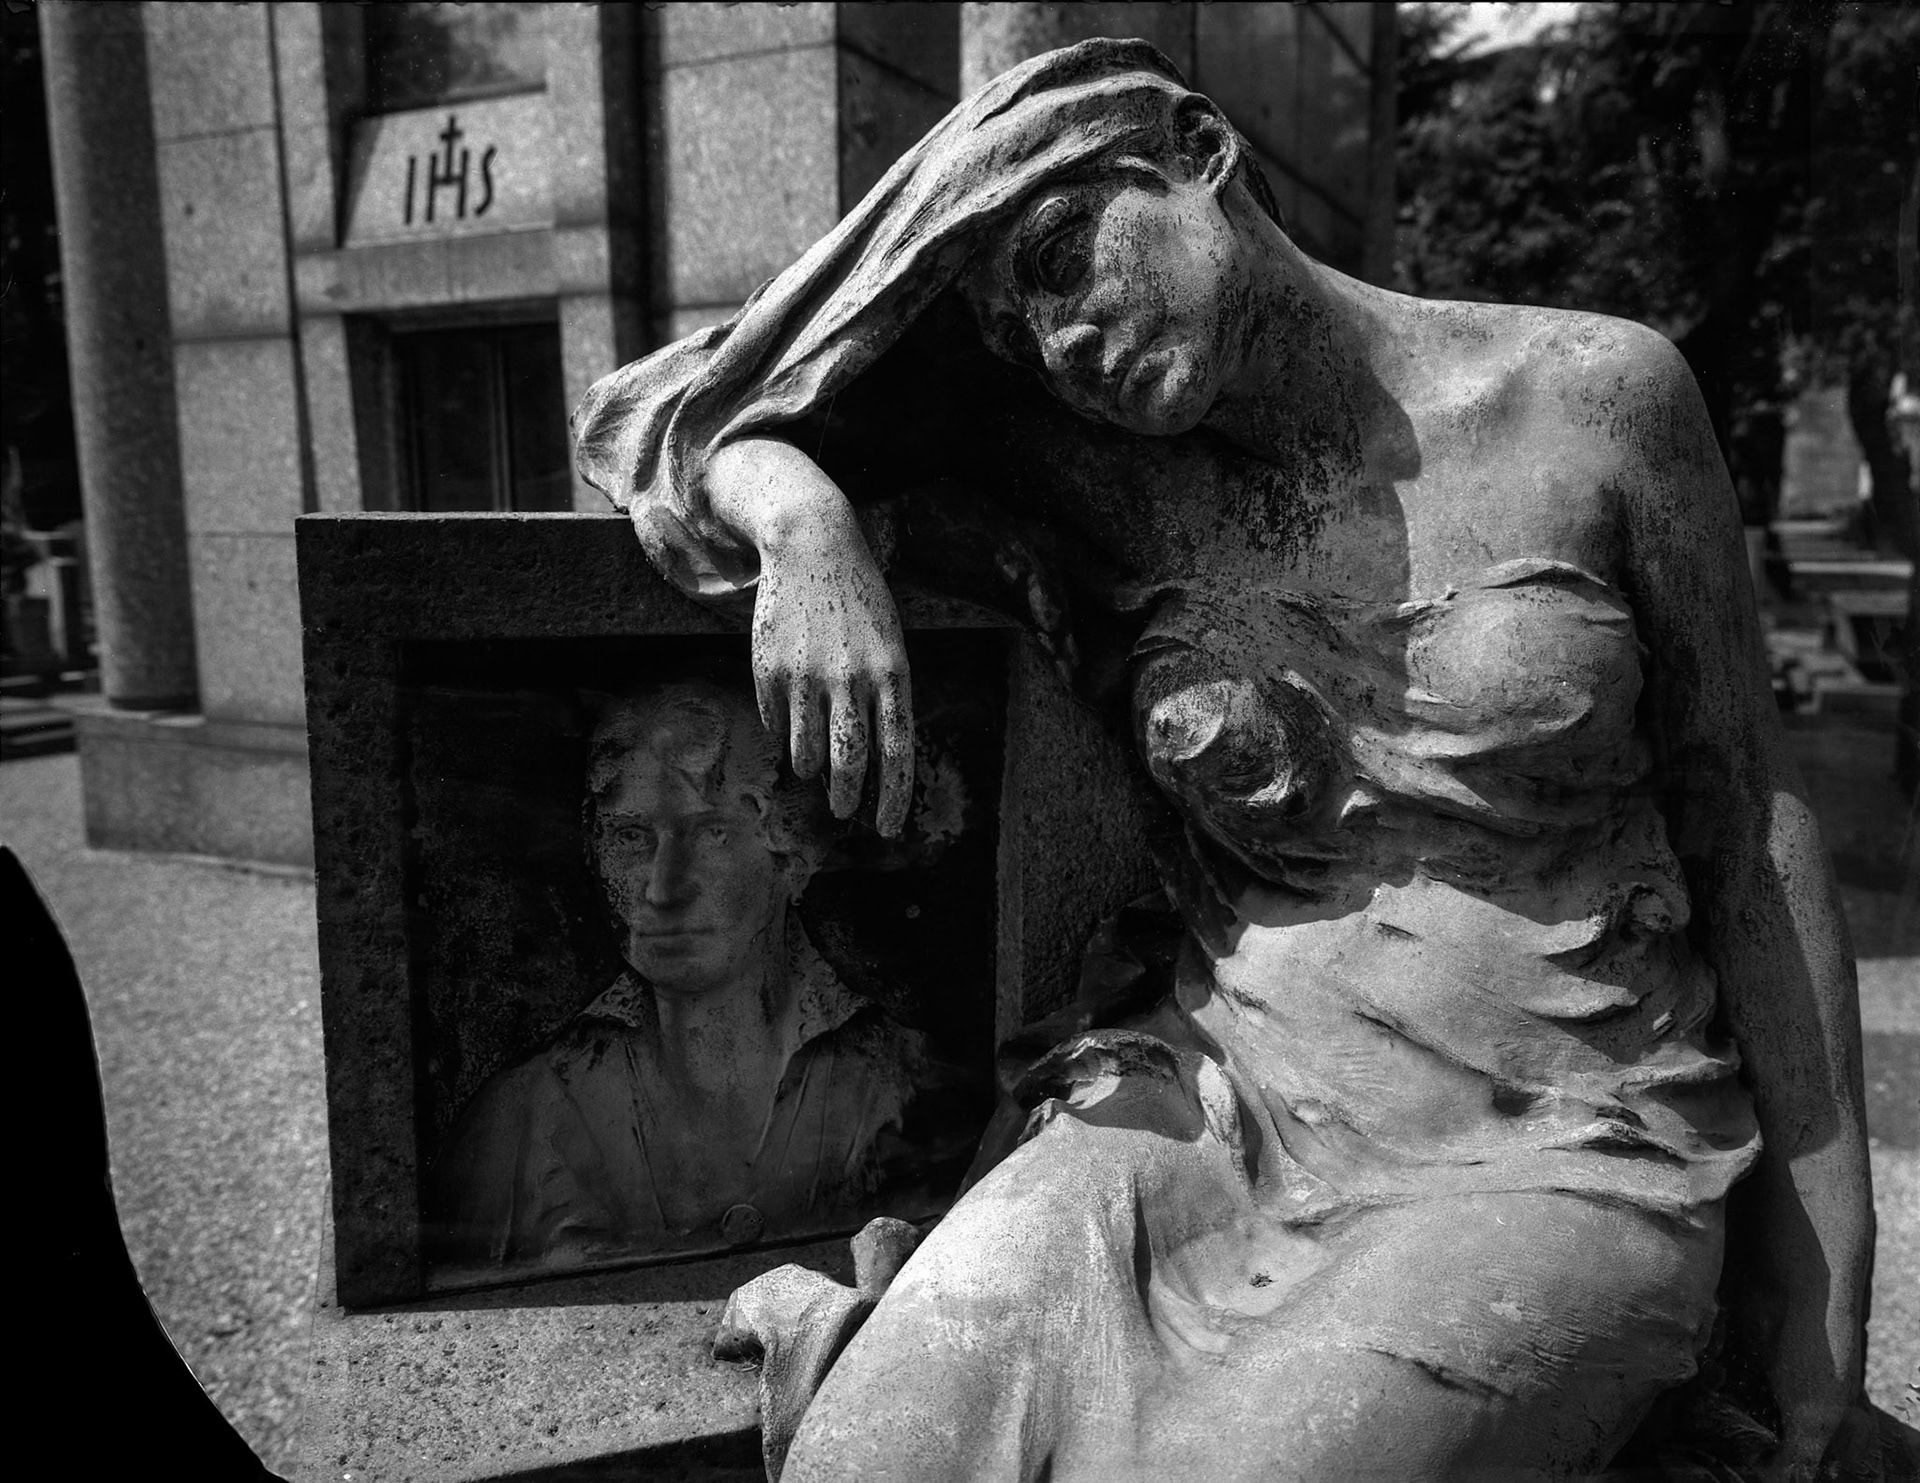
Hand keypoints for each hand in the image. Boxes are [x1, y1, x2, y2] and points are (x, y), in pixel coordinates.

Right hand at [705, 438, 915, 833]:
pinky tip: (792, 709)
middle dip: (848, 799)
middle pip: (849, 763)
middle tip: (844, 811)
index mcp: (892, 674)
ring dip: (812, 767)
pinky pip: (777, 724)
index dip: (894, 798)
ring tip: (816, 762)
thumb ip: (884, 701)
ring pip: (807, 755)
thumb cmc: (860, 603)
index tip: (888, 828)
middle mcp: (851, 679)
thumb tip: (868, 764)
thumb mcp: (889, 645)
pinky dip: (785, 730)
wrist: (812, 545)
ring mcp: (807, 676)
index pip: (897, 753)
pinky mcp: (770, 671)